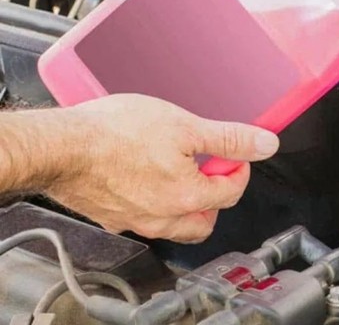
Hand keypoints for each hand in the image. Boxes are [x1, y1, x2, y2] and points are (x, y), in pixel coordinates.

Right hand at [46, 94, 279, 243]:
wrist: (61, 146)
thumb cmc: (115, 134)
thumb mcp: (186, 126)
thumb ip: (229, 138)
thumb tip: (264, 144)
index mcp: (188, 198)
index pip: (232, 191)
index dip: (239, 168)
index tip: (234, 155)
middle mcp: (164, 218)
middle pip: (206, 220)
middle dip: (217, 197)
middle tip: (210, 169)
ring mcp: (135, 221)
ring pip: (176, 225)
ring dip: (188, 205)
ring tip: (181, 173)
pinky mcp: (112, 217)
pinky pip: (145, 219)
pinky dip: (156, 204)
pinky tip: (148, 178)